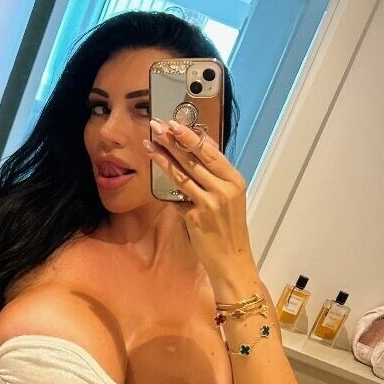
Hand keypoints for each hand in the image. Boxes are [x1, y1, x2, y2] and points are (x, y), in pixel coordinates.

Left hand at [145, 118, 258, 293]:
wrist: (232, 260)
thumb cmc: (229, 230)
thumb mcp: (228, 199)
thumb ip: (214, 178)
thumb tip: (195, 154)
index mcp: (234, 180)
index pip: (210, 151)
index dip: (190, 136)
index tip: (174, 123)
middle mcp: (225, 188)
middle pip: (194, 158)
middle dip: (173, 140)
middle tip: (156, 125)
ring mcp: (211, 202)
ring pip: (182, 174)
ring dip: (163, 157)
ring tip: (149, 144)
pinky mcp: (197, 217)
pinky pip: (176, 198)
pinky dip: (165, 188)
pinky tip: (152, 175)